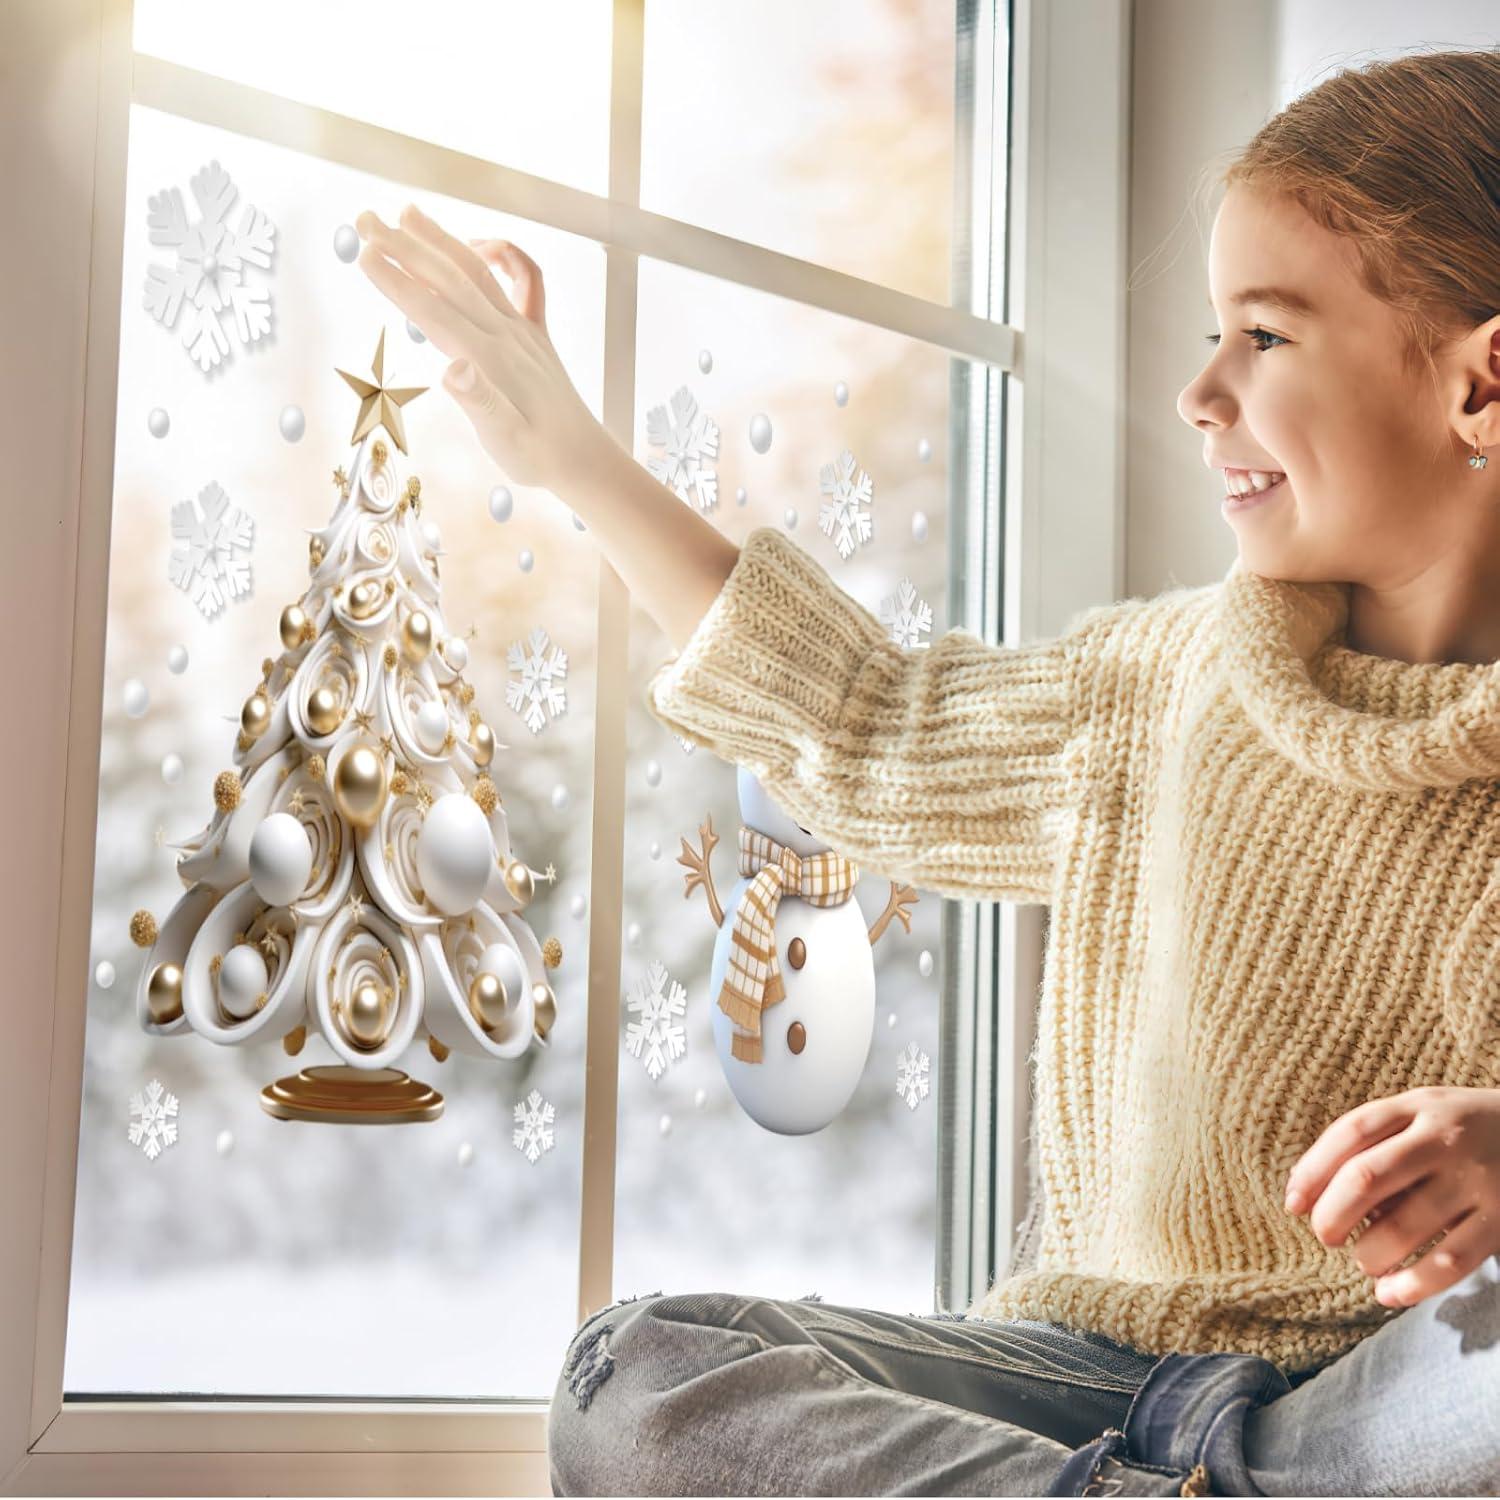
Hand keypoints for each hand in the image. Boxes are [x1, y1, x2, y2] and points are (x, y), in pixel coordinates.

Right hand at [354, 203, 615, 494]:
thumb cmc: (538, 456)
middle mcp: (505, 334)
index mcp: (489, 358)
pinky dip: (506, 255)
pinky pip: (527, 280)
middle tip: (366, 218)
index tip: (364, 252)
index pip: (433, 312)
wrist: (585, 459)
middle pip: (449, 280)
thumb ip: (479, 402)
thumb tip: (453, 370)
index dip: (397, 281)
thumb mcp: (504, 439)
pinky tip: (481, 247)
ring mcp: (522, 330)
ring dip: (441, 240)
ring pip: (477, 272)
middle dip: (405, 246)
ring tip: (407, 213)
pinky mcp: (537, 334)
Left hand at [1283, 1084, 1499, 1307]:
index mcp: (1418, 1105)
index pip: (1350, 1132)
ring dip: (1369, 1253)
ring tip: (1364, 1260)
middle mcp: (1445, 1138)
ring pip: (1403, 1226)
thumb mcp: (1421, 1114)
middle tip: (1326, 1236)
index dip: (1312, 1171)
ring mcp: (1476, 1180)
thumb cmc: (1463, 1130)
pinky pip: (1450, 1261)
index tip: (1292, 1204)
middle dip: (1332, 1215)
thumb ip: (1370, 1142)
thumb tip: (1302, 1192)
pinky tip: (1389, 1293)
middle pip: (1366, 1177)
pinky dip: (1413, 1284)